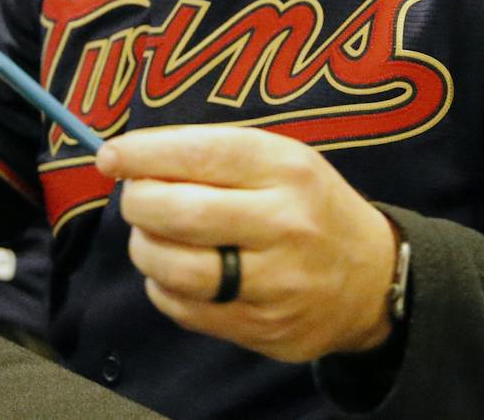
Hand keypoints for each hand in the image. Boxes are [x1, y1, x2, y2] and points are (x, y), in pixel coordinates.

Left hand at [95, 126, 398, 362]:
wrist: (371, 278)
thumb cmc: (308, 204)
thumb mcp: (279, 158)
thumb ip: (211, 153)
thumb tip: (127, 157)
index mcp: (286, 170)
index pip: (200, 154)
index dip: (144, 154)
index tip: (111, 156)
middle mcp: (283, 225)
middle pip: (179, 213)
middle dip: (138, 202)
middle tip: (136, 198)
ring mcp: (275, 284)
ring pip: (174, 269)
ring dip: (144, 248)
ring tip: (153, 236)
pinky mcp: (263, 329)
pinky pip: (184, 310)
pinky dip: (164, 287)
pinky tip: (178, 271)